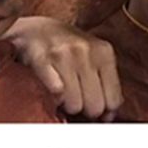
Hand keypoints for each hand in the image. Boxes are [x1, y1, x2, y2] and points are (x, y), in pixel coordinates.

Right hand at [3, 16, 122, 120]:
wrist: (33, 30)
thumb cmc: (67, 49)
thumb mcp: (94, 59)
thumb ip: (107, 85)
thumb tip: (109, 116)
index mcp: (104, 52)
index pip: (113, 100)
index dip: (103, 110)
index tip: (93, 105)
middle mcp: (86, 50)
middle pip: (95, 106)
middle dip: (84, 109)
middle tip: (75, 98)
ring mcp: (63, 53)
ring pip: (74, 104)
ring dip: (66, 105)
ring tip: (61, 93)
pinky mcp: (40, 58)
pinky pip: (55, 93)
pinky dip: (52, 98)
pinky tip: (49, 90)